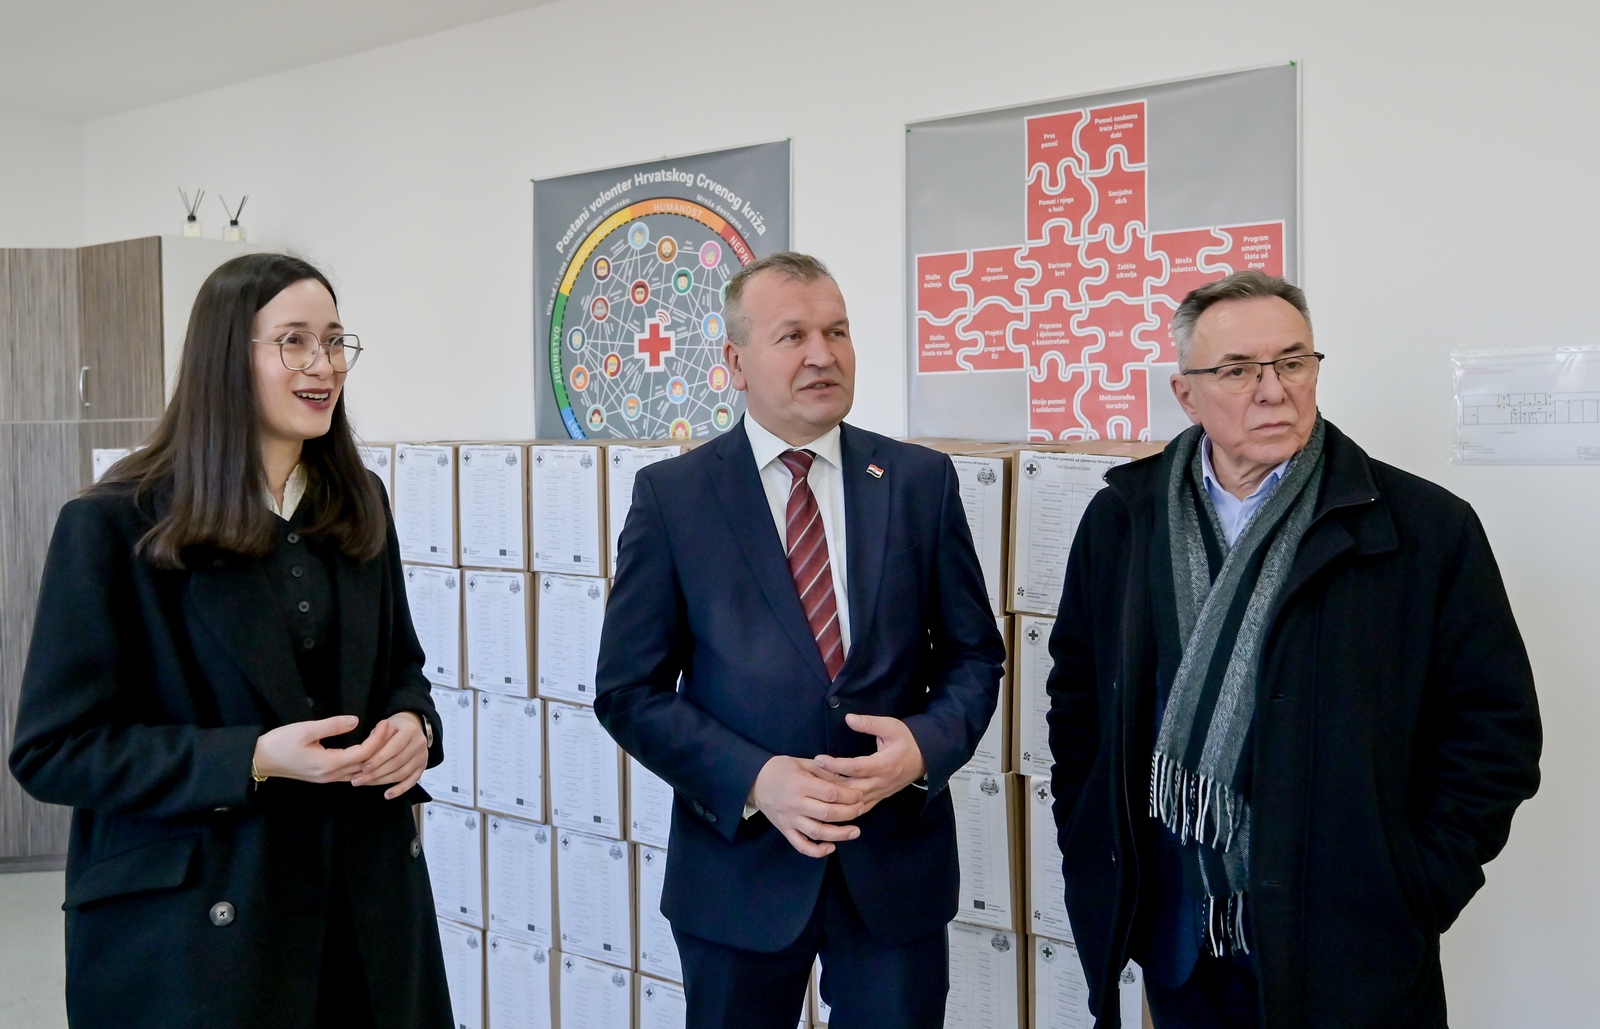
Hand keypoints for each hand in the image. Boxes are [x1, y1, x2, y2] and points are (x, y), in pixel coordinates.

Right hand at [252, 715, 392, 785]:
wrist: (259, 760)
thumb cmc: (279, 743)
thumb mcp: (305, 729)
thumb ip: (332, 726)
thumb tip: (355, 721)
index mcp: (327, 764)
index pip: (363, 754)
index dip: (378, 739)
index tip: (385, 723)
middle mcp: (331, 775)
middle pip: (366, 765)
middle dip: (382, 748)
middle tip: (393, 730)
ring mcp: (328, 779)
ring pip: (361, 773)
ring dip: (376, 758)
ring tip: (387, 741)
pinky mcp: (324, 777)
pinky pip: (352, 774)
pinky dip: (365, 765)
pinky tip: (372, 756)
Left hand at [352, 712, 431, 799]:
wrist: (410, 729)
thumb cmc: (392, 729)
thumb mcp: (383, 727)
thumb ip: (375, 739)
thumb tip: (362, 757)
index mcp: (409, 730)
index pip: (395, 746)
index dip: (379, 758)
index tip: (364, 767)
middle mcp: (419, 743)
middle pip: (398, 762)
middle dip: (376, 772)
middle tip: (358, 779)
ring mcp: (422, 756)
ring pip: (403, 773)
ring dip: (383, 781)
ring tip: (365, 784)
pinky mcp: (423, 767)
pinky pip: (412, 781)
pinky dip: (400, 790)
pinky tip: (387, 795)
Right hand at [748, 756, 865, 857]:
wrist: (755, 781)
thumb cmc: (782, 769)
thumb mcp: (804, 763)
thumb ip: (826, 773)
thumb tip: (849, 781)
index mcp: (801, 784)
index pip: (830, 794)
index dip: (849, 796)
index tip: (860, 795)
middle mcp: (795, 804)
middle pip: (827, 814)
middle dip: (849, 813)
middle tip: (861, 809)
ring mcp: (789, 820)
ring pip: (817, 832)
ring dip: (839, 835)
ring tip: (856, 832)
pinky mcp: (785, 830)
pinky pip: (801, 845)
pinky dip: (817, 851)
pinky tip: (831, 847)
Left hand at [812, 714, 926, 814]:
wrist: (926, 757)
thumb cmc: (907, 739)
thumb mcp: (890, 726)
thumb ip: (869, 723)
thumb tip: (848, 718)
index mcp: (884, 765)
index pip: (855, 768)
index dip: (836, 765)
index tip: (818, 759)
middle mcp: (881, 782)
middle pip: (851, 790)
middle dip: (829, 785)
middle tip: (809, 779)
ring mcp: (880, 793)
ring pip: (854, 803)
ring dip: (835, 799)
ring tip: (814, 791)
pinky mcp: (879, 798)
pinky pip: (860, 809)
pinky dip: (844, 809)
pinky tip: (829, 806)